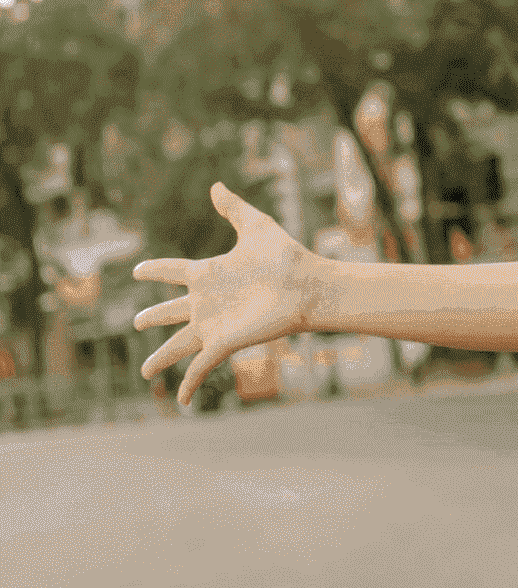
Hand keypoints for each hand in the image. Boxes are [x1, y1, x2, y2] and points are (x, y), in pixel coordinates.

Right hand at [133, 182, 320, 406]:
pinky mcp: (223, 342)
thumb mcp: (256, 227)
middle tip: (138, 321)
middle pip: (171, 311)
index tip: (138, 270)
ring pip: (177, 345)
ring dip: (160, 359)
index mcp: (210, 274)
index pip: (173, 271)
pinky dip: (188, 385)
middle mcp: (207, 301)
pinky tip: (181, 403)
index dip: (155, 270)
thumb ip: (234, 208)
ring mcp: (213, 324)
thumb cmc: (287, 256)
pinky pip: (199, 367)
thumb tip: (216, 184)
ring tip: (144, 371)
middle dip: (153, 316)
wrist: (308, 286)